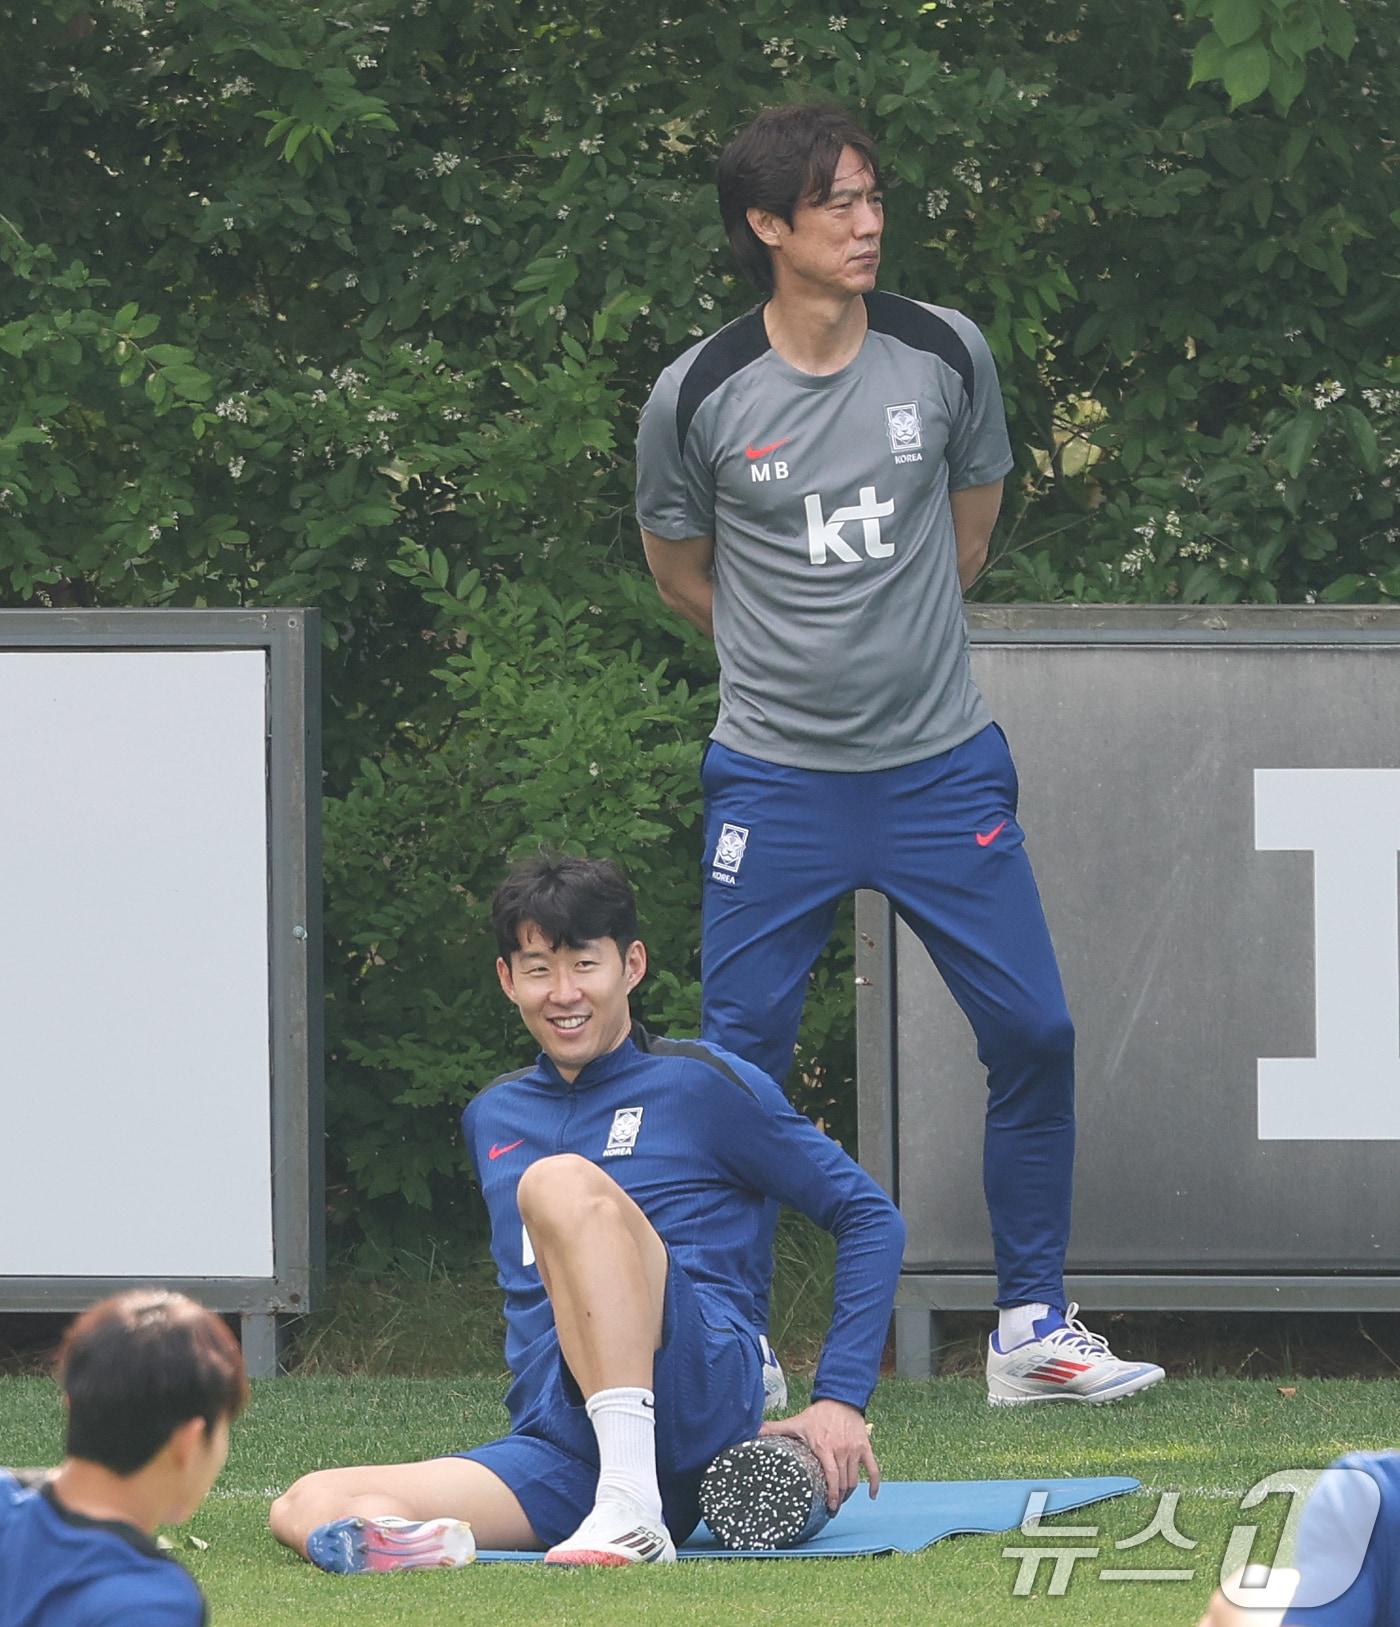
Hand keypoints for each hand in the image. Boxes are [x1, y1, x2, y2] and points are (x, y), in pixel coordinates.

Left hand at [759, 1398, 878, 1513]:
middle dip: (839, 1499)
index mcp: (824, 1448)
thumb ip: (776, 1429)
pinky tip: (872, 1495)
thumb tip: (754, 1432)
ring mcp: (855, 1450)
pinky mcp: (865, 1447)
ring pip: (855, 1479)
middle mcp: (841, 1451)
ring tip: (843, 1500)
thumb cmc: (817, 1414)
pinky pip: (873, 1469)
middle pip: (843, 1482)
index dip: (831, 1495)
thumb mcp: (796, 1422)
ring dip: (850, 1493)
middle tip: (833, 1509)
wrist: (839, 1398)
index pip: (831, 1477)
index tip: (829, 1508)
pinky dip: (874, 1484)